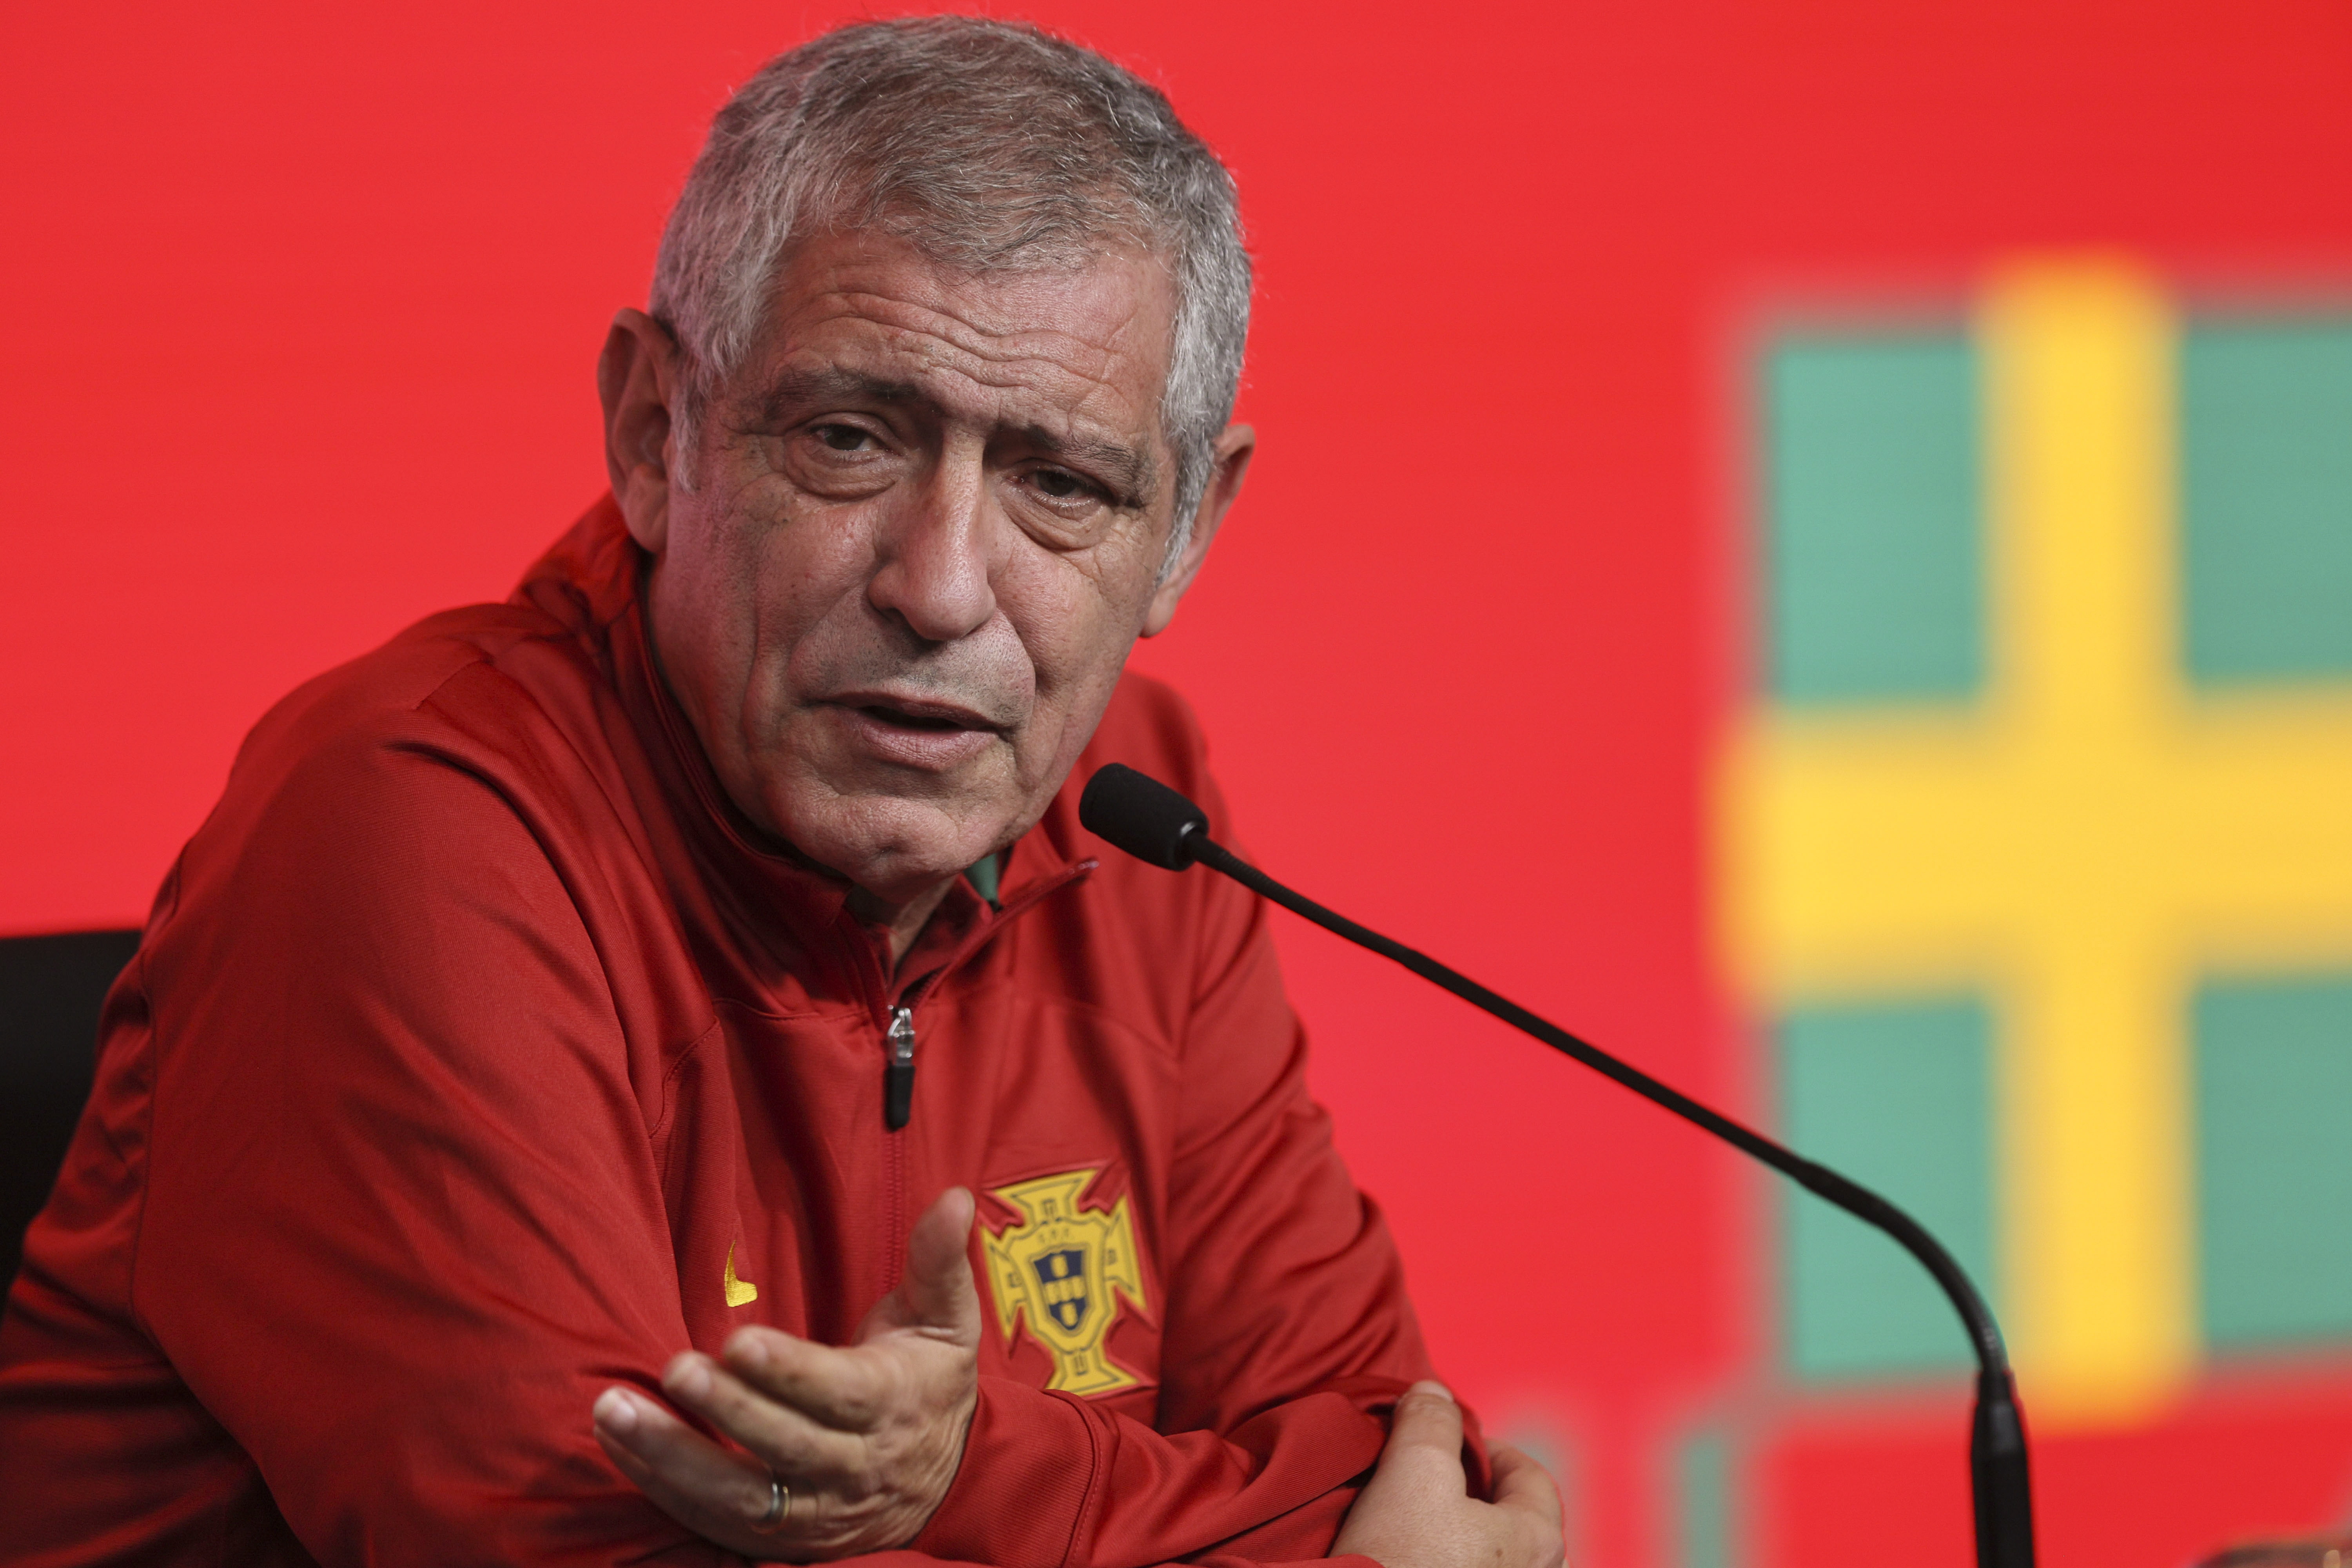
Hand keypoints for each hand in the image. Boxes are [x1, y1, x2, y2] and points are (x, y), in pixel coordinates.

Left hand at [592, 1188, 981, 1560]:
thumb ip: (939, 1260)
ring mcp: (814, 1513)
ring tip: (614, 1412)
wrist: (947, 1483)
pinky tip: (621, 1448)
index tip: (738, 1341)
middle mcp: (853, 1467)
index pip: (839, 1393)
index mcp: (891, 1405)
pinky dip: (664, 1490)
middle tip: (673, 1369)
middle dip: (727, 1410)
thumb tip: (953, 1197)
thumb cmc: (931, 1382)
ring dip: (673, 1459)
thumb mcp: (948, 1320)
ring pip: (740, 1497)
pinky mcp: (781, 1541)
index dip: (789, 1372)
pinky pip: (716, 1526)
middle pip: (785, 1446)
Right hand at [1333, 1382, 1564, 1567]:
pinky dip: (1448, 1564)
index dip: (1490, 1449)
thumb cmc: (1400, 1558)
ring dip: (1461, 1537)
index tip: (1454, 1444)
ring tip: (1416, 1525)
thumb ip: (1430, 1421)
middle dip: (1476, 1496)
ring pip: (1494, 1559)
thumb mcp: (1413, 1468)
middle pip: (1516, 1522)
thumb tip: (1435, 1393)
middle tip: (1431, 1481)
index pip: (1531, 1477)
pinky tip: (1413, 1561)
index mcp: (1539, 1541)